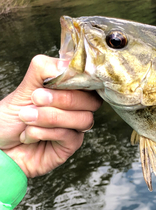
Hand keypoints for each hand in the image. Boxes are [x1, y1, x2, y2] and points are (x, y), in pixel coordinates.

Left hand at [0, 55, 101, 177]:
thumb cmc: (11, 118)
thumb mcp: (25, 87)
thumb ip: (44, 70)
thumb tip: (68, 64)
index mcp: (70, 89)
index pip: (89, 80)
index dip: (77, 79)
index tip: (52, 81)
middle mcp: (77, 108)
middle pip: (91, 100)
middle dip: (61, 99)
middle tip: (35, 99)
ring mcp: (76, 127)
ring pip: (82, 118)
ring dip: (49, 117)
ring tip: (26, 118)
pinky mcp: (71, 145)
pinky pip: (69, 135)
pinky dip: (44, 133)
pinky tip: (29, 135)